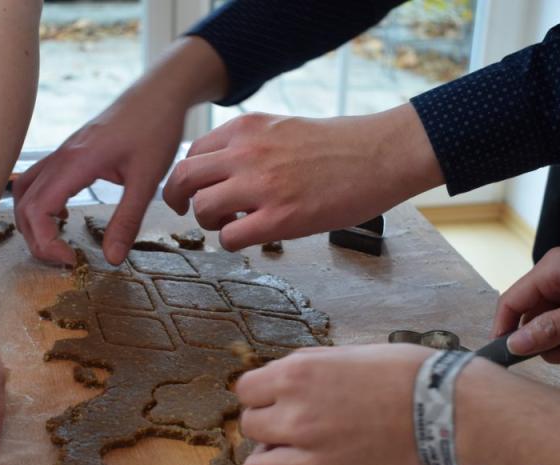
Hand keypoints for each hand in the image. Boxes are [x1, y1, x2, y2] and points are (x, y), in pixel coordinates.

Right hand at [14, 91, 185, 264]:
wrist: (158, 94)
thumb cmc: (155, 128)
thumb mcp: (148, 180)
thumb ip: (128, 220)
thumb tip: (112, 258)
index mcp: (76, 163)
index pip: (38, 210)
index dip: (46, 242)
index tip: (72, 259)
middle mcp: (61, 157)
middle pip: (24, 205)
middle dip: (36, 239)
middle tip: (64, 259)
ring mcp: (62, 152)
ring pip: (25, 191)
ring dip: (32, 221)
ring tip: (57, 242)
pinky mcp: (69, 151)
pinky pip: (39, 179)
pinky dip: (39, 203)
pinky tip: (63, 215)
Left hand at [162, 104, 443, 250]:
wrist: (381, 154)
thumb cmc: (341, 145)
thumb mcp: (285, 127)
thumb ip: (251, 144)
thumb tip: (226, 169)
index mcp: (247, 127)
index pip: (193, 151)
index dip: (188, 175)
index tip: (192, 188)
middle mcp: (247, 153)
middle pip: (183, 177)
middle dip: (177, 198)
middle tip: (185, 211)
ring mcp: (262, 185)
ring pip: (202, 208)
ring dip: (208, 222)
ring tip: (230, 224)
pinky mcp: (281, 218)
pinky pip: (230, 238)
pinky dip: (231, 242)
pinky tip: (250, 237)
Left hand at [235, 344, 429, 464]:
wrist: (443, 409)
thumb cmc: (403, 374)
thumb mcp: (344, 354)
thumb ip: (306, 368)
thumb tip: (281, 380)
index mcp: (297, 375)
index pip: (245, 389)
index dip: (260, 393)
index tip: (274, 397)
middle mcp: (296, 415)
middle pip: (249, 426)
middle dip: (267, 422)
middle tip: (290, 422)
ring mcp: (311, 454)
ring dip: (269, 457)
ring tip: (290, 451)